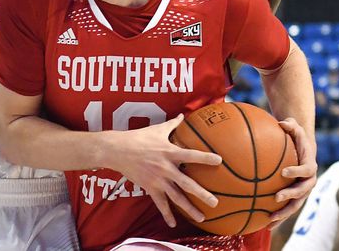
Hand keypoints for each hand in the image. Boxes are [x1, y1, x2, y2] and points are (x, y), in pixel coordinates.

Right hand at [107, 115, 221, 227]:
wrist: (118, 150)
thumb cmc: (138, 137)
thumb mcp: (157, 129)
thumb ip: (172, 124)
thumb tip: (183, 115)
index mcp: (170, 152)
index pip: (192, 155)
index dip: (205, 158)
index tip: (220, 161)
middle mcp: (166, 168)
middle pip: (187, 183)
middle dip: (202, 194)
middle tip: (215, 202)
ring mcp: (158, 180)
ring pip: (176, 197)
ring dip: (189, 208)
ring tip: (202, 217)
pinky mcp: (150, 187)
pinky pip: (160, 203)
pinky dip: (167, 214)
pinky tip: (173, 224)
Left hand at [269, 117, 316, 228]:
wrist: (303, 151)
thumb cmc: (296, 138)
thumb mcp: (295, 128)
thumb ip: (290, 125)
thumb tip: (282, 122)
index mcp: (310, 166)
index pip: (306, 171)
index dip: (297, 171)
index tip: (284, 172)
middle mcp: (309, 182)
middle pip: (301, 193)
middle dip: (290, 196)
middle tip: (276, 198)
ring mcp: (302, 192)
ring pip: (294, 206)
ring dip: (283, 214)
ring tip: (269, 221)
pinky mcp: (295, 198)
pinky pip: (286, 209)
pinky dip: (277, 217)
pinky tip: (263, 225)